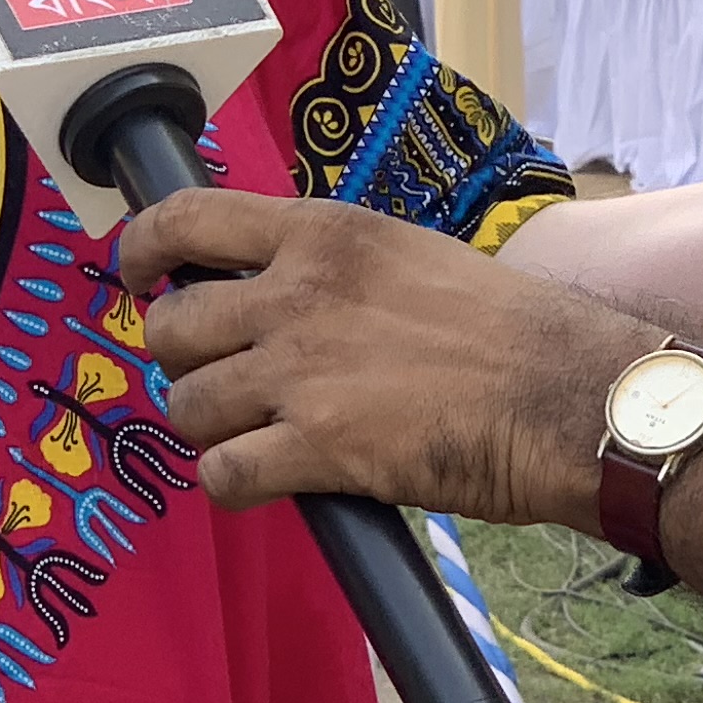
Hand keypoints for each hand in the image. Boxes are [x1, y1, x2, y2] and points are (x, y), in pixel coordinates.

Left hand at [122, 191, 638, 524]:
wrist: (567, 396)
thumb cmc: (508, 331)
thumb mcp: (409, 258)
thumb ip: (331, 267)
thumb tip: (267, 292)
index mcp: (326, 234)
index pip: (188, 219)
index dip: (140, 249)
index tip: (134, 275)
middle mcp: (299, 295)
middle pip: (171, 328)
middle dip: (184, 361)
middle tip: (223, 379)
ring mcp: (302, 372)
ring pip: (186, 406)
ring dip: (213, 427)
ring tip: (261, 434)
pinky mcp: (318, 448)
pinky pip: (223, 474)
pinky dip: (235, 484)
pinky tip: (272, 479)